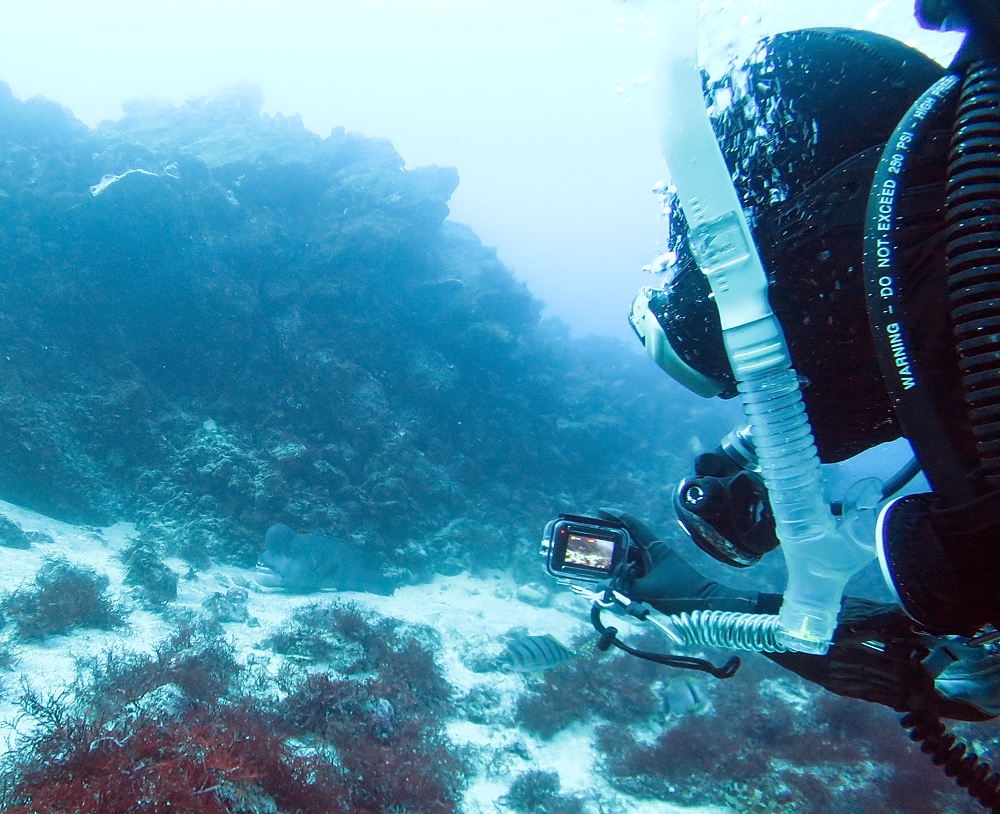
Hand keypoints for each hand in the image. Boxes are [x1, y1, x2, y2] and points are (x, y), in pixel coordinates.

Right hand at [596, 508, 767, 614]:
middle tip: (593, 550)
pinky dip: (625, 580)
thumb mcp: (649, 590)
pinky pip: (635, 576)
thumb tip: (605, 587)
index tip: (599, 512)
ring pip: (629, 562)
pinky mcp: (656, 579)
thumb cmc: (681, 592)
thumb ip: (625, 588)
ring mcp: (655, 566)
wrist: (706, 604)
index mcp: (654, 547)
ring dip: (617, 568)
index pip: (632, 524)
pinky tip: (617, 588)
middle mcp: (653, 553)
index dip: (614, 516)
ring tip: (602, 573)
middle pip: (626, 545)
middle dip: (610, 548)